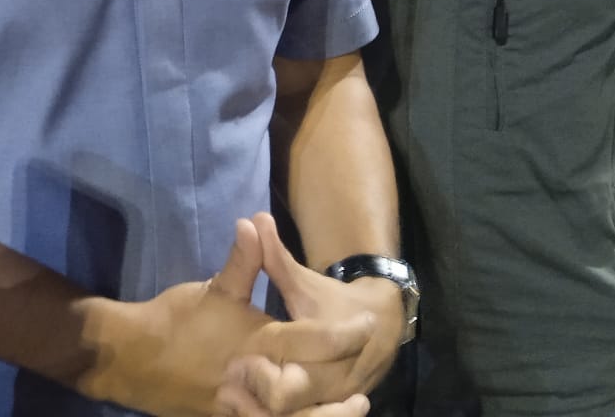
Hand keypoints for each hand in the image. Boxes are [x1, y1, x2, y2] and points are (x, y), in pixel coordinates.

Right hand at [95, 217, 373, 416]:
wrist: (133, 358)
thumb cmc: (175, 319)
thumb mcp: (212, 288)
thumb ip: (242, 261)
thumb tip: (254, 220)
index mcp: (255, 343)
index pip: (310, 341)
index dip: (342, 335)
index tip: (366, 326)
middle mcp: (256, 379)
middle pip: (312, 385)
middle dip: (341, 379)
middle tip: (366, 376)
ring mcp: (243, 406)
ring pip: (295, 416)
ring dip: (327, 414)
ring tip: (354, 407)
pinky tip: (308, 416)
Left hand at [249, 213, 400, 398]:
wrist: (382, 322)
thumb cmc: (331, 300)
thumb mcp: (302, 280)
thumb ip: (274, 256)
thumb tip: (252, 217)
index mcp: (325, 351)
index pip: (290, 376)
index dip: (260, 375)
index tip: (235, 361)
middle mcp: (331, 383)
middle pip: (287, 405)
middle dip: (259, 395)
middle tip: (232, 380)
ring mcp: (333, 402)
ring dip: (264, 412)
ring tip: (236, 400)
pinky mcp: (330, 410)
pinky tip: (250, 408)